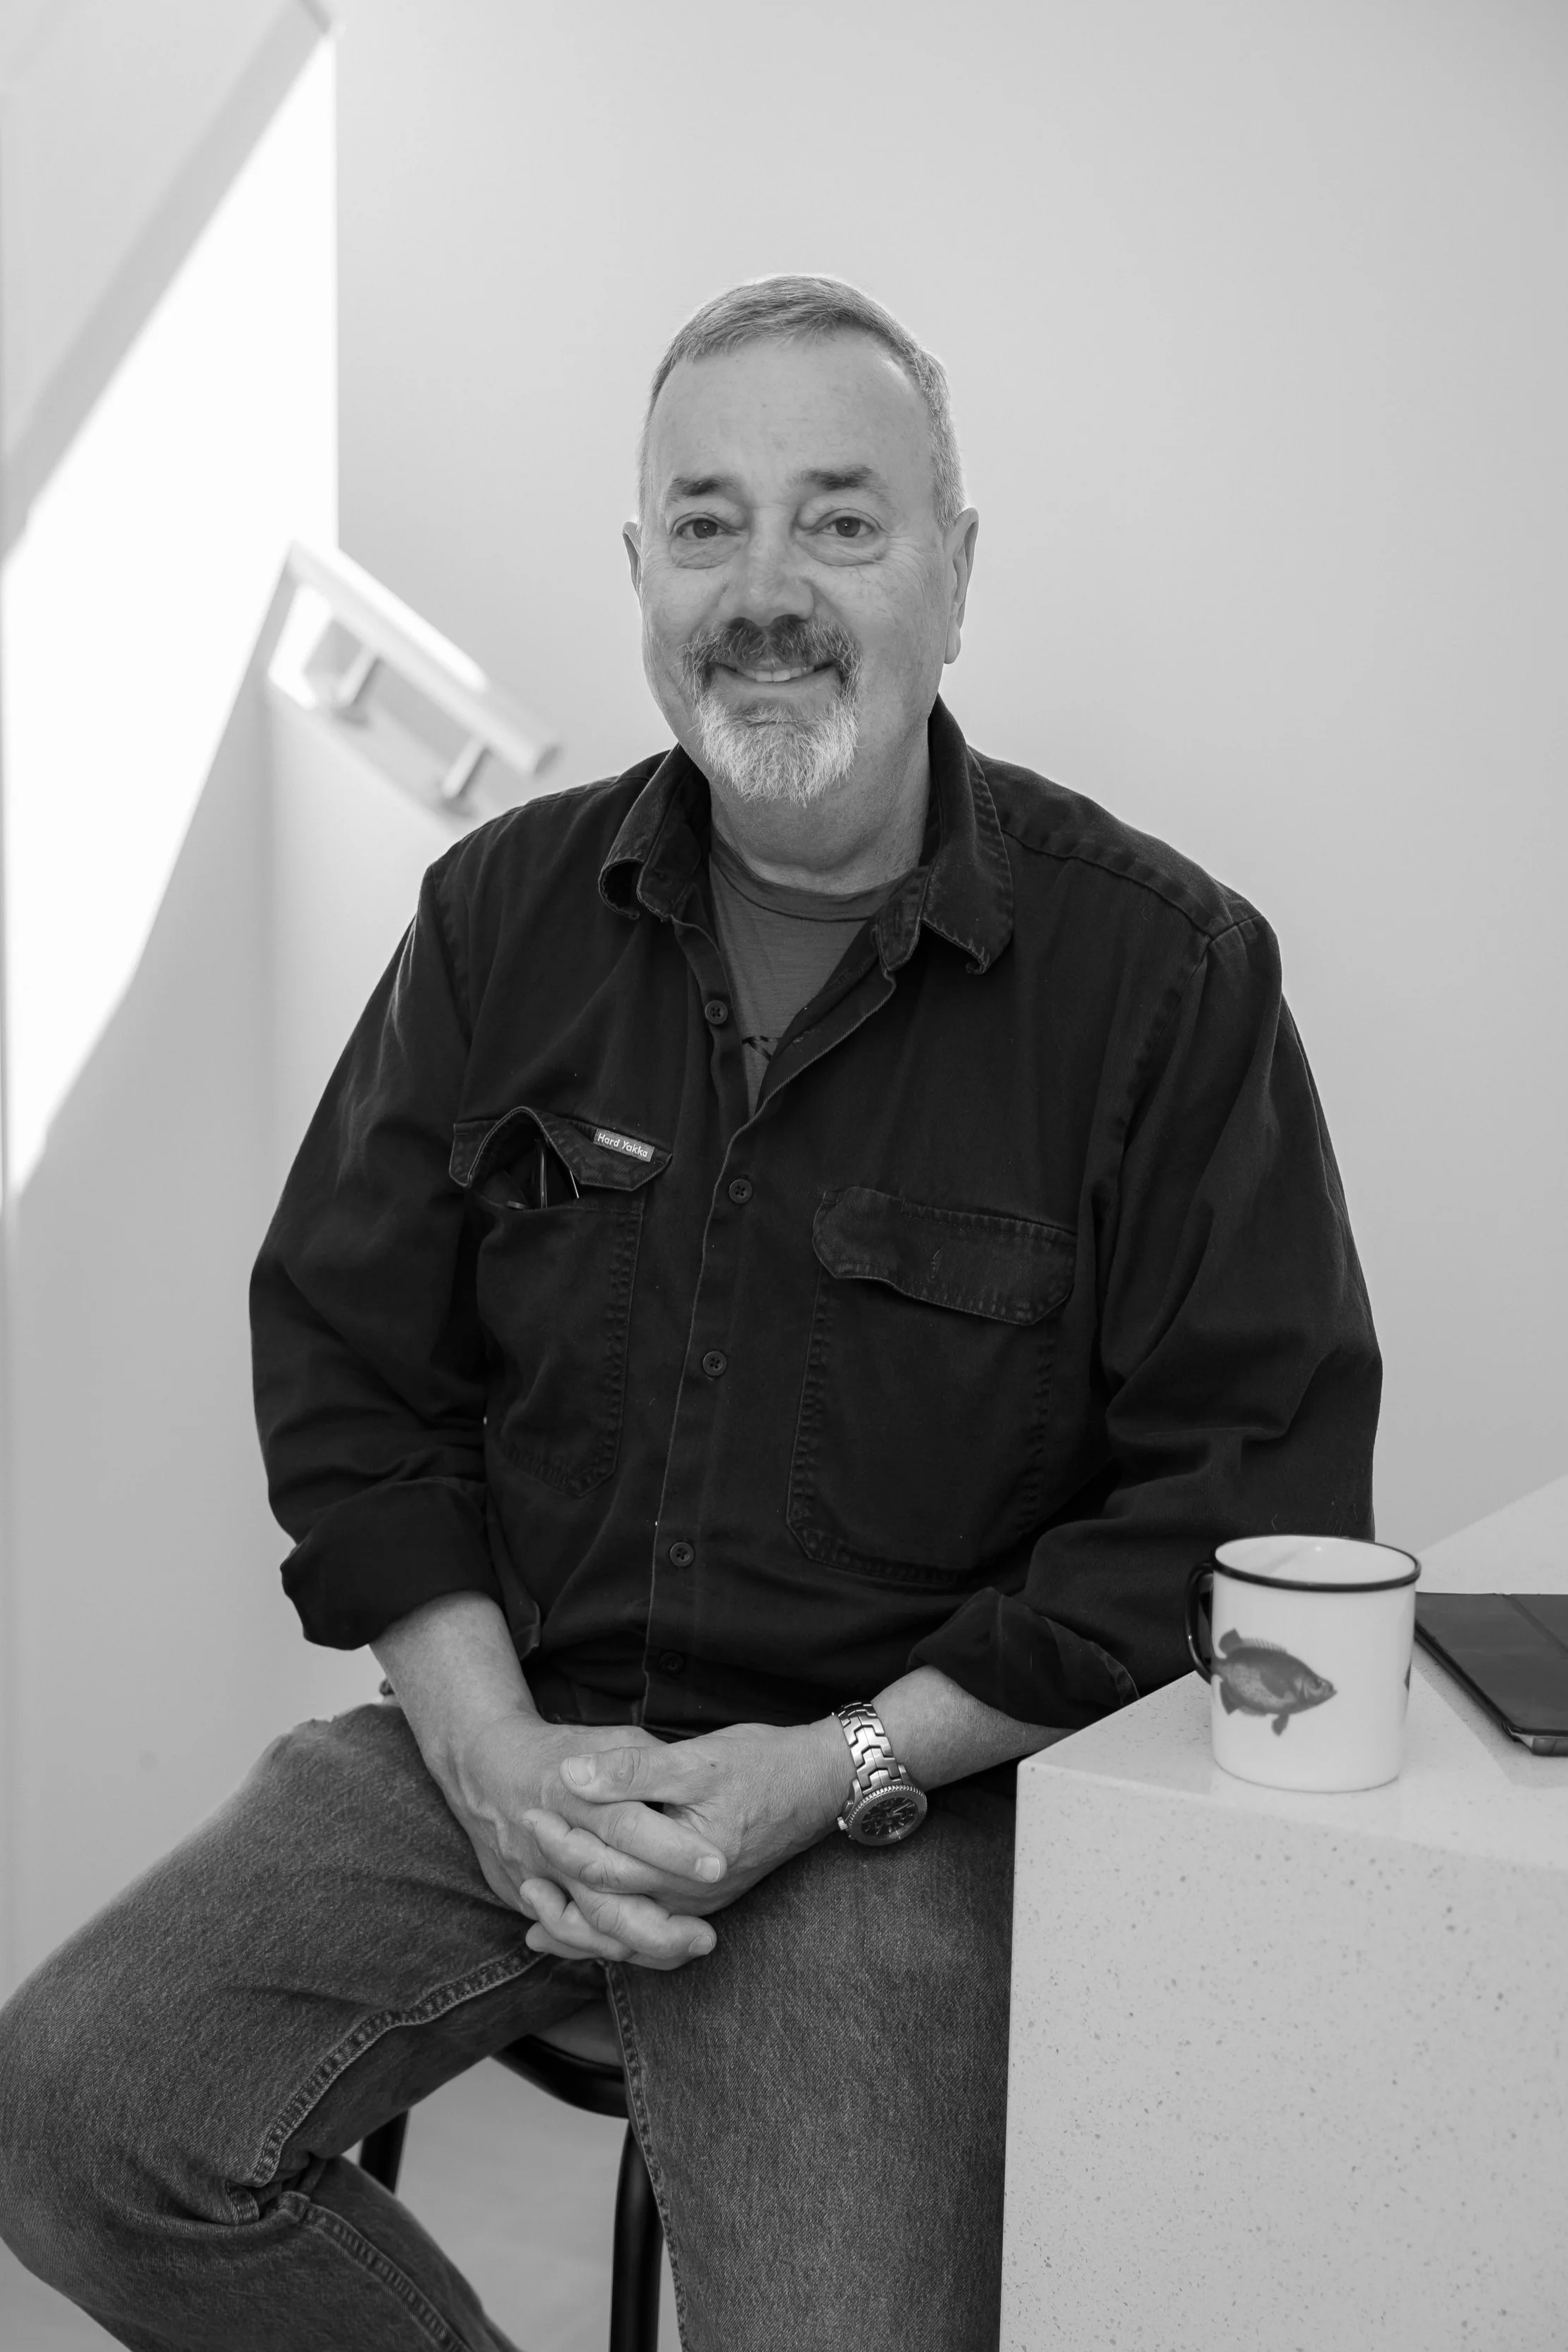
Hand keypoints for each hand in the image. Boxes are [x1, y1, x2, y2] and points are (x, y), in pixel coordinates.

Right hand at [443, 1711, 726, 1971]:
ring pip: (588, 1923)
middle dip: (660, 1920)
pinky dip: (608, 1949)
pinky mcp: (526, 1894)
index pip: (629, 1827)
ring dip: (640, 1944)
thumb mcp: (610, 1737)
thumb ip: (647, 1761)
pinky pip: (568, 1933)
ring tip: (689, 1948)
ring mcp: (535, 1872)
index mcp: (576, 1793)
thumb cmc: (563, 1749)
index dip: (673, 1849)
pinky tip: (647, 1954)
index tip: (717, 1866)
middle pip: (606, 1891)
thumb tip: (696, 1776)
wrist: (486, 1766)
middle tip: (708, 1935)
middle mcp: (553, 1839)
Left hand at [518, 1718, 848, 1964]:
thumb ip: (633, 1772)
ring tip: (534, 1902)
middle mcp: (689, 1898)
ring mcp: (698, 1904)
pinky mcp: (704, 1899)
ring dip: (578, 1919)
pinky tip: (583, 1920)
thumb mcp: (698, 1759)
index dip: (562, 1842)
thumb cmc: (764, 1765)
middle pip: (607, 1905)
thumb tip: (573, 1775)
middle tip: (524, 1843)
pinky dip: (610, 1926)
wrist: (823, 1784)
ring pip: (625, 1929)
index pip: (604, 1867)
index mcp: (683, 1866)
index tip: (531, 1810)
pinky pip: (647, 1926)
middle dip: (560, 1880)